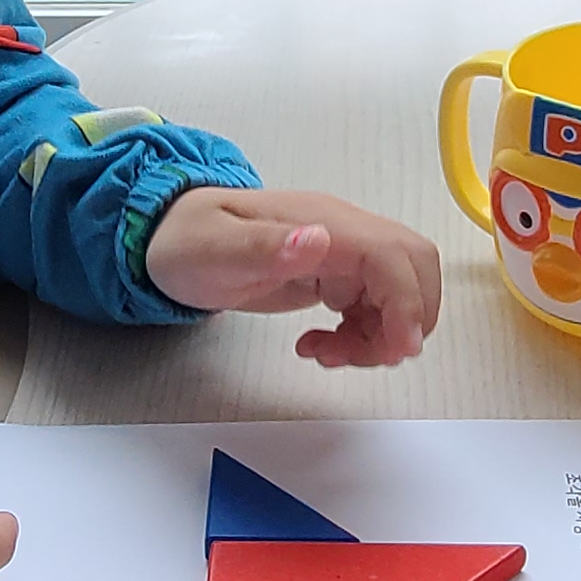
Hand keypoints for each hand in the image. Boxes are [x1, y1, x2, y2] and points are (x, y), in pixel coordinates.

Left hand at [144, 185, 442, 367]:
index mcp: (324, 222)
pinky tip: (318, 346)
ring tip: (324, 355)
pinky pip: (373, 307)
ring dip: (380, 335)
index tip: (397, 350)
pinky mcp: (334, 276)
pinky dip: (362, 336)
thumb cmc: (187, 242)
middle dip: (406, 320)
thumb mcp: (214, 249)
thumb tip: (319, 240)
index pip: (393, 256)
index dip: (407, 303)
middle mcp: (343, 233)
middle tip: (362, 357)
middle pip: (414, 269)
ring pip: (397, 293)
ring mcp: (341, 255)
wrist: (166, 241)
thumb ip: (266, 246)